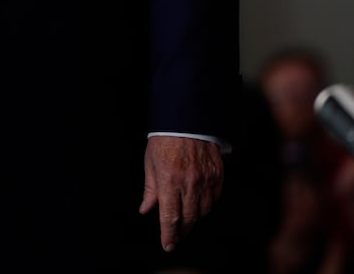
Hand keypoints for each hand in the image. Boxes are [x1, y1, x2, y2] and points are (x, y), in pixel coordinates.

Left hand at [139, 135, 223, 251]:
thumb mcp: (150, 163)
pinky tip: (198, 204)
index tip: (168, 245)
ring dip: (194, 219)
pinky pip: (214, 199)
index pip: (170, 217)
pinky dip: (206, 206)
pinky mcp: (218, 175)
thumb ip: (150, 189)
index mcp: (169, 181)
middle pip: (189, 219)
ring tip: (185, 220)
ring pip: (203, 211)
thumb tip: (146, 209)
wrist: (187, 120)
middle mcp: (189, 184)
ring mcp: (206, 180)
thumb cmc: (164, 140)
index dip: (169, 235)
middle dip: (181, 231)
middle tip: (175, 237)